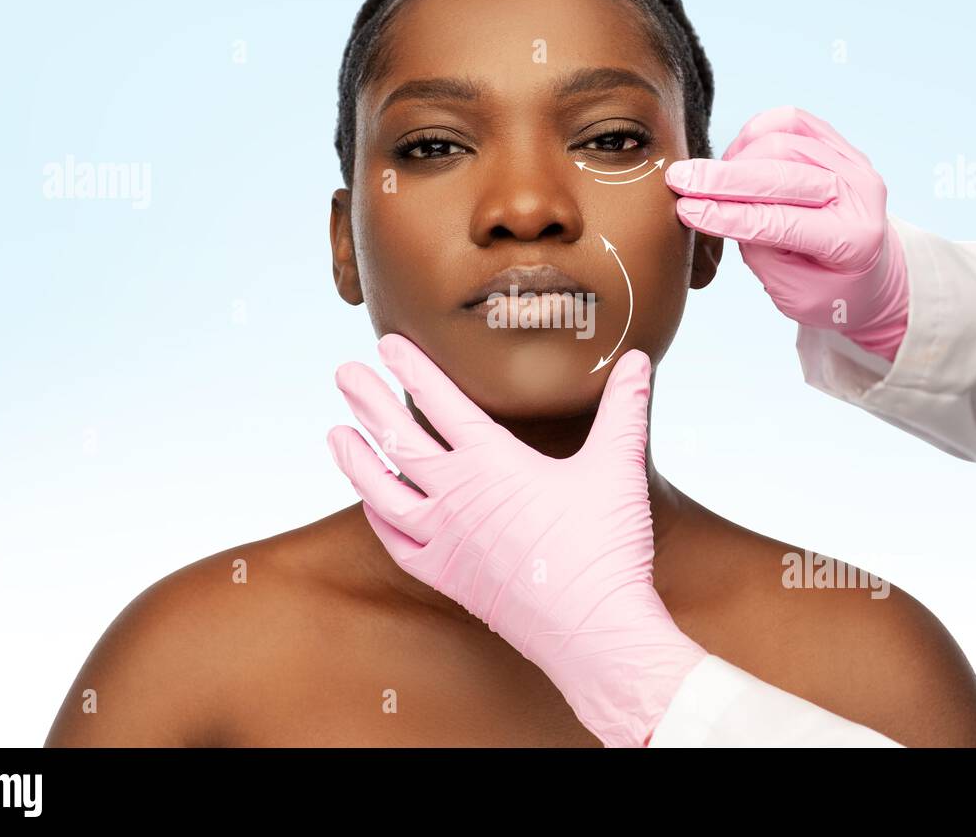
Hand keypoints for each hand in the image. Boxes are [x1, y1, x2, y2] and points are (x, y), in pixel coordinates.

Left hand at [326, 333, 707, 746]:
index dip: (411, 369)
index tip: (386, 344)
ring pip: (382, 491)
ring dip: (356, 459)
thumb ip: (625, 408)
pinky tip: (369, 505)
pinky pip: (396, 543)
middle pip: (398, 439)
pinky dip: (377, 519)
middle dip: (368, 401)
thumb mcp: (617, 466)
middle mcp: (456, 496)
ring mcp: (445, 539)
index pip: (440, 402)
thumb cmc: (603, 548)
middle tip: (344, 373)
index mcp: (492, 461)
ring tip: (335, 433)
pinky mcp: (448, 576)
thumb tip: (639, 360)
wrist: (593, 630)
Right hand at [666, 105, 908, 360]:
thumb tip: (717, 206)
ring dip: (736, 159)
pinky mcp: (840, 144)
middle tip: (678, 180)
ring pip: (782, 141)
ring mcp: (853, 162)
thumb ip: (759, 249)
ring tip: (710, 181)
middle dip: (722, 178)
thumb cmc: (828, 290)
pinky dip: (756, 134)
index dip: (726, 214)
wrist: (870, 271)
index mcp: (853, 239)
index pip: (778, 221)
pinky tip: (736, 157)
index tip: (686, 210)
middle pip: (781, 172)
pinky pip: (791, 121)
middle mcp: (861, 194)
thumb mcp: (792, 292)